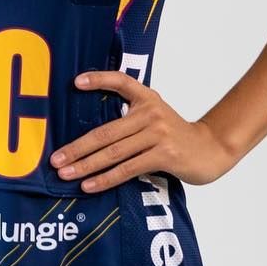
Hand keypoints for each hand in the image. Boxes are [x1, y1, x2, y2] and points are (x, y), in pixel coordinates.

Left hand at [49, 71, 235, 190]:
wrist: (211, 150)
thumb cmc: (175, 137)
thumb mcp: (155, 117)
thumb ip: (130, 118)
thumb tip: (90, 136)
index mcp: (147, 98)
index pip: (121, 82)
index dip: (98, 79)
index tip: (75, 83)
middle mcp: (151, 112)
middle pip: (106, 132)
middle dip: (77, 148)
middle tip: (55, 159)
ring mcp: (158, 134)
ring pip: (113, 153)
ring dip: (86, 166)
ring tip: (65, 174)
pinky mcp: (164, 155)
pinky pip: (128, 168)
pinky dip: (106, 179)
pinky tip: (89, 185)